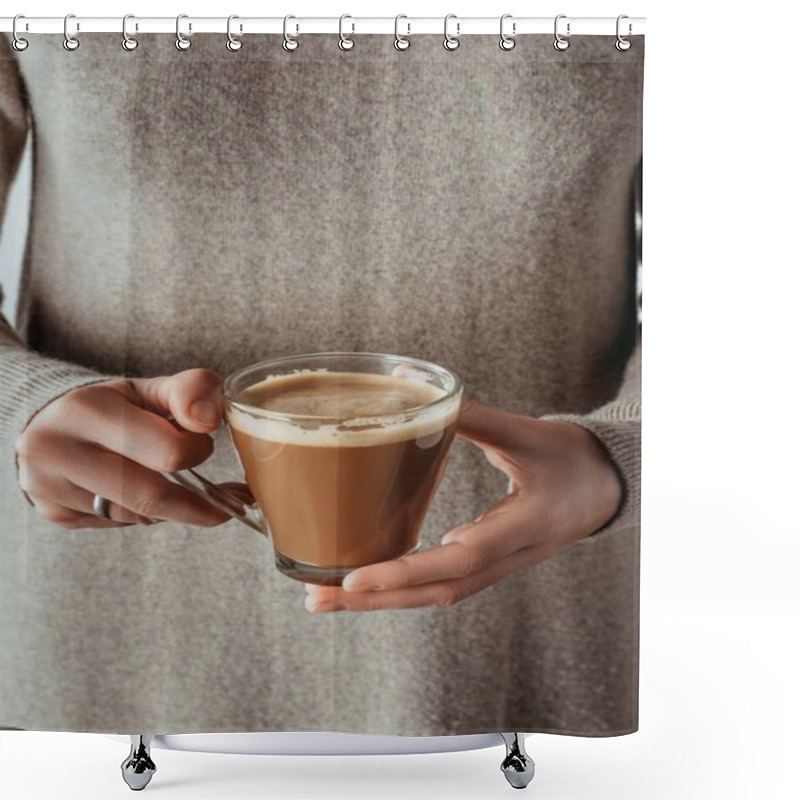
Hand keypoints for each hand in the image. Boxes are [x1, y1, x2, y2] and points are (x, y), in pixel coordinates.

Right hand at [14, 368, 251, 528]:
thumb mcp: (150, 387)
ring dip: (169, 507)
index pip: (167, 452)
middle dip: (198, 503)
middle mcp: (55, 450)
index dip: (197, 452)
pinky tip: (138, 490)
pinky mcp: (54, 513)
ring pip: (137, 517)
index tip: (205, 444)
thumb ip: (190, 391)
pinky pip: (118, 523)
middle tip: (230, 499)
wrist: (47, 418)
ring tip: (181, 486)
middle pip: (152, 498)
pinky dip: (140, 512)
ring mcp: (48, 487)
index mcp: (85, 409)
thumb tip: (209, 420)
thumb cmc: (113, 404)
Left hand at [305, 399, 622, 612]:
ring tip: (330, 598)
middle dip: (377, 600)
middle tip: (319, 598)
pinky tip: (371, 582)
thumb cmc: (573, 457)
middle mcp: (508, 557)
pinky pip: (444, 584)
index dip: (404, 572)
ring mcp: (499, 565)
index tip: (353, 578)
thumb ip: (470, 413)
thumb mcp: (526, 431)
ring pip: (437, 595)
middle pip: (436, 593)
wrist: (611, 485)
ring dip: (384, 601)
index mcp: (522, 527)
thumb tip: (407, 381)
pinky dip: (404, 588)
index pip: (457, 560)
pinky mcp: (491, 561)